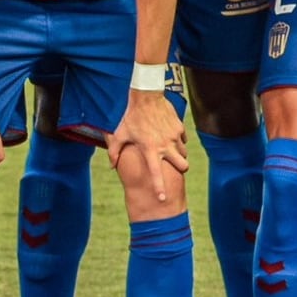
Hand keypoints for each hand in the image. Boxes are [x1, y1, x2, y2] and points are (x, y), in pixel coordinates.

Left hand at [108, 88, 188, 202]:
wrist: (146, 96)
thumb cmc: (131, 117)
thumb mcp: (119, 135)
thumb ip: (114, 152)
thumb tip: (112, 166)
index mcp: (150, 150)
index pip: (156, 174)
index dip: (159, 188)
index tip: (162, 200)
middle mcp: (165, 146)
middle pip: (182, 166)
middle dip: (181, 169)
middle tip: (174, 167)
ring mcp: (174, 136)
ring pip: (184, 153)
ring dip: (179, 155)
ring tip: (168, 150)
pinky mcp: (179, 127)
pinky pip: (183, 140)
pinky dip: (178, 142)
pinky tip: (169, 137)